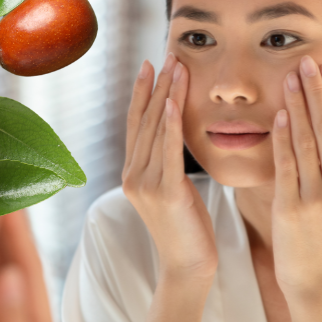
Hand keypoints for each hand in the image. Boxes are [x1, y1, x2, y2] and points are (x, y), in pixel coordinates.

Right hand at [122, 53, 217, 280]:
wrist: (187, 267)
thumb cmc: (187, 228)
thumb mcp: (173, 190)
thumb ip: (167, 164)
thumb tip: (176, 136)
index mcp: (134, 172)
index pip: (137, 123)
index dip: (143, 92)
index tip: (151, 64)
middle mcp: (133, 174)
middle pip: (145, 120)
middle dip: (157, 85)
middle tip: (168, 54)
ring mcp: (145, 184)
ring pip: (156, 129)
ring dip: (166, 95)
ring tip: (176, 67)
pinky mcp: (164, 193)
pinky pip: (168, 151)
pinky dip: (170, 124)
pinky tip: (174, 102)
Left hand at [270, 55, 321, 301]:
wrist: (315, 278)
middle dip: (317, 92)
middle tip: (307, 61)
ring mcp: (319, 197)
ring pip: (308, 141)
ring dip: (299, 105)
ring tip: (290, 78)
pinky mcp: (293, 207)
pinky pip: (287, 165)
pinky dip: (284, 137)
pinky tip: (280, 115)